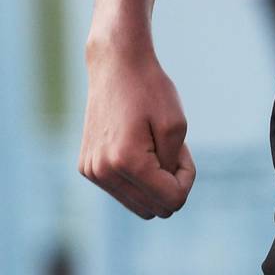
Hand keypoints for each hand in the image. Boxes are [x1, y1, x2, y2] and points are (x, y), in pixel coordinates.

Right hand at [79, 38, 195, 218]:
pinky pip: (123, 191)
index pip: (172, 200)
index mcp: (126, 163)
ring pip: (138, 204)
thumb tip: (167, 197)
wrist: (115, 65)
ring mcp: (92, 171)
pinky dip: (138, 177)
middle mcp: (103, 172)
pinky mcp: (87, 167)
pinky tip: (138, 148)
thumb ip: (174, 168)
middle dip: (171, 183)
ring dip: (155, 182)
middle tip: (170, 148)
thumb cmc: (150, 90)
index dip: (187, 177)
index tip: (182, 150)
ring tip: (155, 147)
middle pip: (155, 209)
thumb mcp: (176, 126)